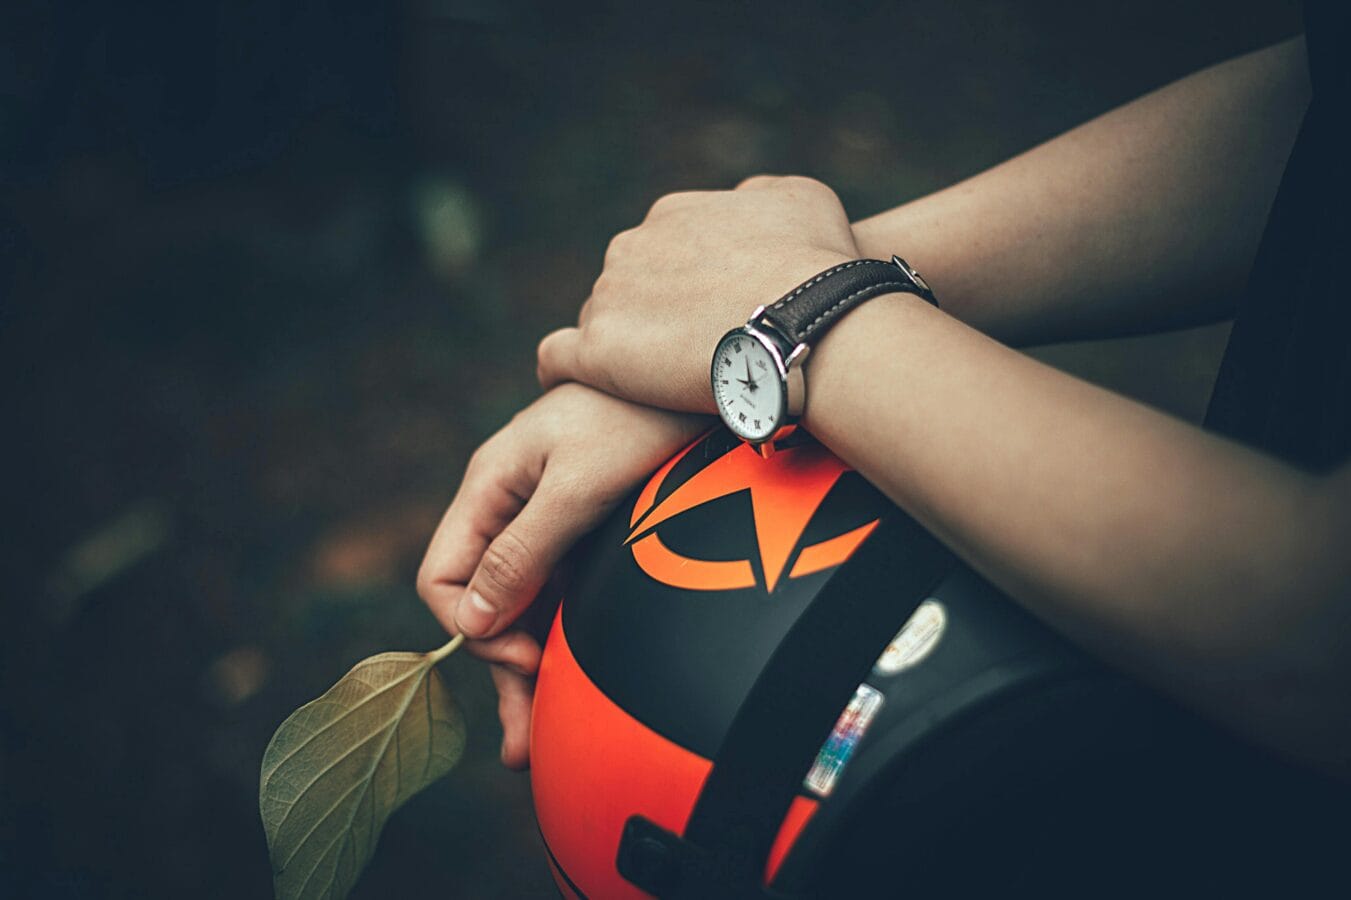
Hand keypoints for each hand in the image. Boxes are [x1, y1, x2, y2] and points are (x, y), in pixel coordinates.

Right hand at [417, 383, 707, 767]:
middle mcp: (509, 509)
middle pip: (484, 604)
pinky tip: (567, 682)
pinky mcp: (585, 532)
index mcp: (489, 489)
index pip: (444, 577)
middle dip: (500, 671)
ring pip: (522, 607)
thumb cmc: (637, 421)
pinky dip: (561, 638)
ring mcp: (546, 523)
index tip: (528, 655)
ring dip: (526, 671)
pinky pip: (559, 594)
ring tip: (533, 746)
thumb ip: (521, 553)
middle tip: (523, 746)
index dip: (473, 626)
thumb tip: (473, 621)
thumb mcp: (575, 489)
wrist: (706, 380)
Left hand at [537, 175, 859, 411]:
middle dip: (646, 320)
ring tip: (648, 390)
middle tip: (683, 361)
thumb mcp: (801, 199)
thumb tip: (742, 203)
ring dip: (618, 352)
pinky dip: (560, 373)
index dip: (677, 291)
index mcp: (672, 215)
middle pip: (624, 289)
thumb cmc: (818, 267)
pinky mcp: (598, 351)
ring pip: (597, 325)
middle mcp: (630, 246)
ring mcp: (609, 297)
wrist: (806, 322)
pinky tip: (571, 391)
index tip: (701, 322)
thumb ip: (758, 198)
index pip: (657, 254)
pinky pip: (556, 359)